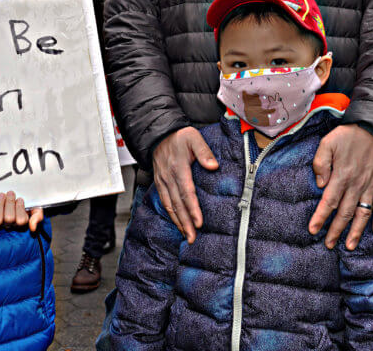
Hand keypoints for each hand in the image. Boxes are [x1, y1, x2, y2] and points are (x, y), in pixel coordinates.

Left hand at [0, 190, 43, 231]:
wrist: (15, 200)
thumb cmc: (25, 205)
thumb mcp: (35, 208)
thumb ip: (37, 216)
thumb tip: (32, 227)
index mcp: (21, 222)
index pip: (21, 220)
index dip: (20, 208)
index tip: (20, 199)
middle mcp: (10, 225)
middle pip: (9, 218)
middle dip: (10, 203)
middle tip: (10, 193)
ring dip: (0, 205)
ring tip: (2, 195)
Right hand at [152, 127, 218, 243]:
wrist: (158, 134)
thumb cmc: (179, 136)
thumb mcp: (193, 137)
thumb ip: (204, 151)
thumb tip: (214, 166)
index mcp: (178, 167)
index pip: (187, 192)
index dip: (193, 208)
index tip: (199, 222)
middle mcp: (168, 177)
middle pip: (177, 204)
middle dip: (185, 222)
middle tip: (193, 238)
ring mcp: (162, 181)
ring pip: (170, 205)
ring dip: (178, 222)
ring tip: (186, 235)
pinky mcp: (159, 183)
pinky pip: (164, 201)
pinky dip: (171, 214)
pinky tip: (178, 223)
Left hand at [309, 124, 372, 249]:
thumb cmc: (348, 135)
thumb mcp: (327, 143)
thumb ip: (321, 164)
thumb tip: (320, 185)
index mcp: (342, 176)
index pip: (328, 202)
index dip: (320, 217)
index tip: (313, 230)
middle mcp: (356, 185)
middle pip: (344, 213)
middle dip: (335, 231)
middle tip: (328, 244)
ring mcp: (370, 187)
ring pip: (362, 214)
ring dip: (356, 232)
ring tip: (349, 246)